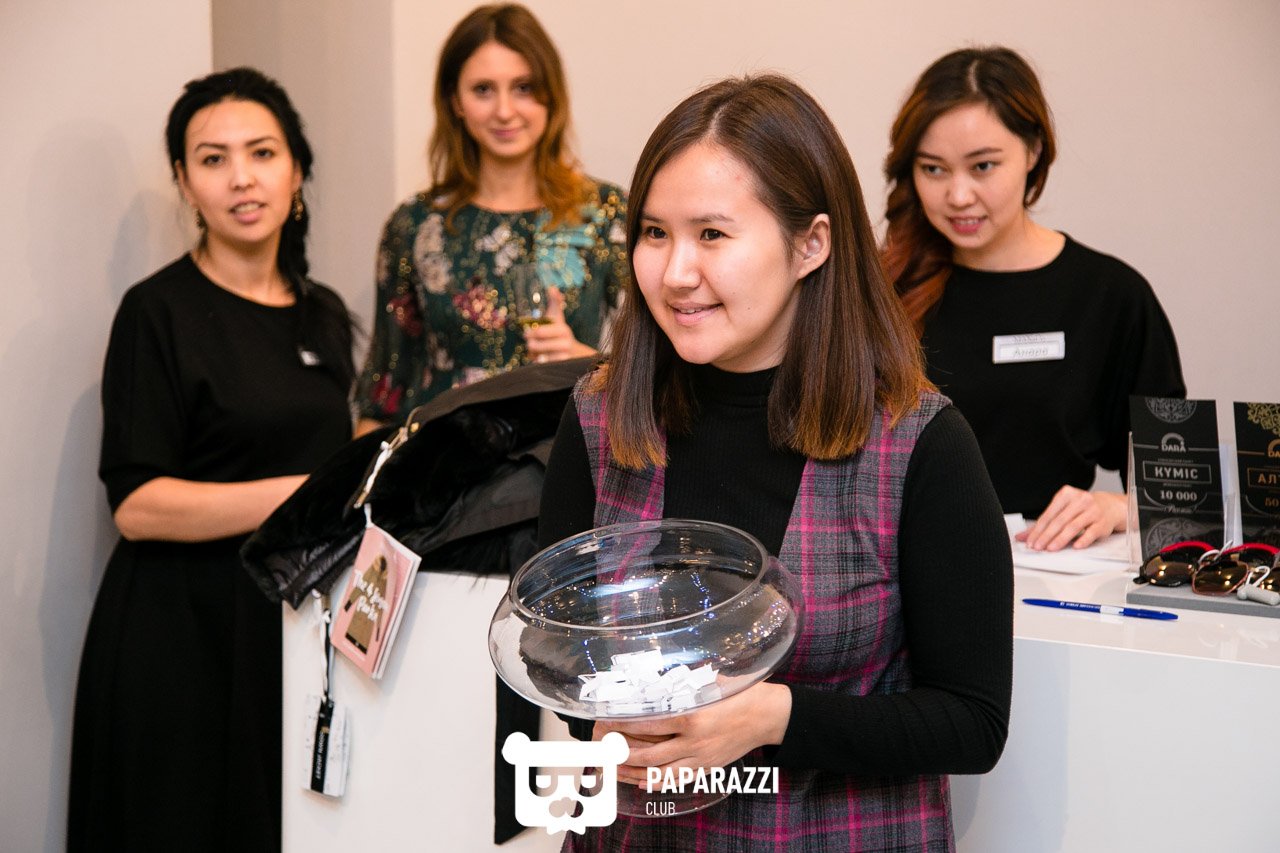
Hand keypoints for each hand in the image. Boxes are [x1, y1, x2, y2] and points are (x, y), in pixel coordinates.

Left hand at [523, 286, 596, 362]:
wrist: (575, 353)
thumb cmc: (560, 333)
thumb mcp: (558, 317)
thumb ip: (555, 302)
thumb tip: (552, 287)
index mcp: (563, 329)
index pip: (539, 331)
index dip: (530, 332)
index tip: (526, 332)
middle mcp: (565, 343)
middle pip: (536, 345)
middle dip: (530, 344)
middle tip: (529, 343)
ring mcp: (563, 357)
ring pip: (538, 357)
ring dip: (534, 355)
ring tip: (535, 352)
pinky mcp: (560, 368)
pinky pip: (542, 366)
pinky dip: (538, 363)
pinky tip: (540, 359)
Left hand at [593, 682, 791, 787]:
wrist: (767, 717)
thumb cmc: (740, 694)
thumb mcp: (709, 684)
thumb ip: (683, 687)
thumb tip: (656, 683)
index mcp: (692, 717)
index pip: (648, 724)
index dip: (623, 724)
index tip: (606, 721)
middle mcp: (694, 742)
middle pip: (649, 755)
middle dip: (622, 753)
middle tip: (603, 747)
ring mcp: (700, 759)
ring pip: (659, 773)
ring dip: (633, 772)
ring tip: (613, 767)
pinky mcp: (707, 768)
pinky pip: (676, 780)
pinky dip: (656, 782)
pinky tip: (640, 781)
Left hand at [1016, 487, 1127, 550]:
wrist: (1110, 506)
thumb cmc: (1083, 508)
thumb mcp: (1063, 510)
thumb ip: (1044, 523)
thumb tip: (1023, 536)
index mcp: (1066, 494)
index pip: (1048, 514)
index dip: (1038, 529)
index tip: (1030, 541)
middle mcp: (1080, 500)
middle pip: (1059, 521)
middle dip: (1046, 535)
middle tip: (1038, 546)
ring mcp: (1092, 511)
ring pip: (1073, 526)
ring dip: (1060, 539)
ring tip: (1051, 548)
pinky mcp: (1103, 522)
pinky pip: (1091, 532)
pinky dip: (1083, 540)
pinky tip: (1075, 546)